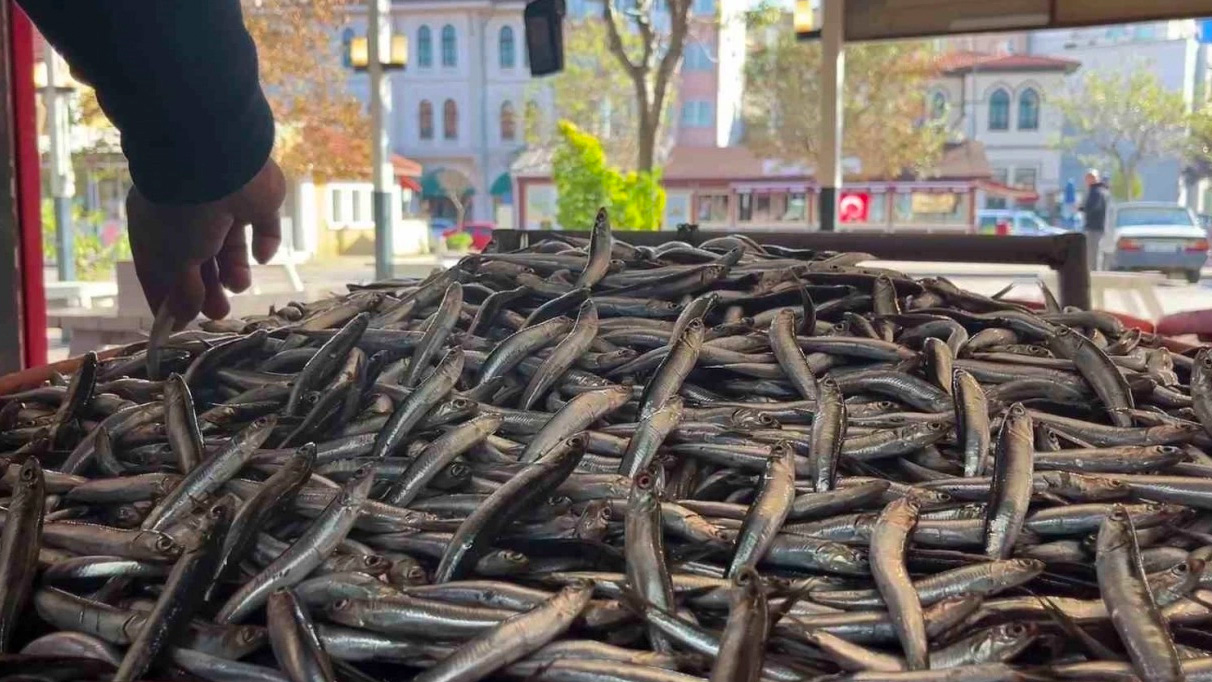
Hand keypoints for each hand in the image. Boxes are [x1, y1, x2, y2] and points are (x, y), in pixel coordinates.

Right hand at [126, 160, 285, 327]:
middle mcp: (188, 214)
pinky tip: (263, 254)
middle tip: (219, 313)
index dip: (168, 295)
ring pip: (231, 245)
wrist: (217, 162)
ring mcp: (224, 203)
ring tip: (239, 285)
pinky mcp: (258, 199)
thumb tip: (181, 316)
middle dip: (208, 288)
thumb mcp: (173, 262)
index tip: (178, 322)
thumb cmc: (181, 213)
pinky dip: (266, 241)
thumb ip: (181, 291)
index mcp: (155, 225)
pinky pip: (264, 225)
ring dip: (235, 270)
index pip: (158, 266)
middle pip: (199, 260)